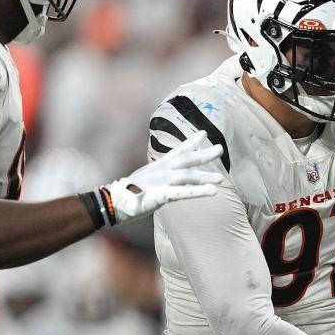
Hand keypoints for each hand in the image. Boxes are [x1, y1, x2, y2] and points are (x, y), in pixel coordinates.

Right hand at [95, 131, 223, 225]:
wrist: (113, 202)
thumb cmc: (127, 193)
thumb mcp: (145, 181)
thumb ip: (159, 180)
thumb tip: (165, 183)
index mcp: (159, 167)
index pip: (178, 151)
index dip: (192, 142)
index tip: (203, 133)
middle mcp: (162, 171)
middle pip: (187, 159)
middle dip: (204, 154)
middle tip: (220, 149)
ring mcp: (163, 182)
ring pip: (189, 176)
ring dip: (206, 176)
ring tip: (221, 179)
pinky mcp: (162, 195)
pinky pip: (184, 192)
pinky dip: (199, 191)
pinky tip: (213, 191)